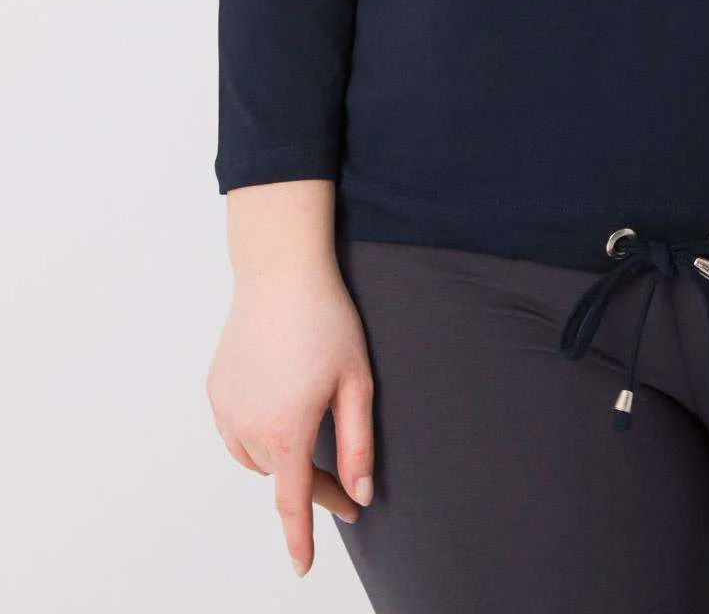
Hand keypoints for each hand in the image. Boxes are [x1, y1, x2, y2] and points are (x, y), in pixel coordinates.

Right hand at [206, 262, 374, 576]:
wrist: (280, 272)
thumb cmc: (326, 320)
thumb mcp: (355, 382)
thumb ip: (357, 443)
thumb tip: (359, 494)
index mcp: (287, 430)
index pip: (292, 502)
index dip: (300, 538)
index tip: (301, 568)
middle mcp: (248, 427)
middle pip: (281, 477)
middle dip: (313, 486)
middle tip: (347, 485)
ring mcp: (226, 408)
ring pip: (254, 458)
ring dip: (282, 460)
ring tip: (311, 437)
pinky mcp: (216, 390)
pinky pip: (236, 432)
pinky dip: (256, 437)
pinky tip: (278, 413)